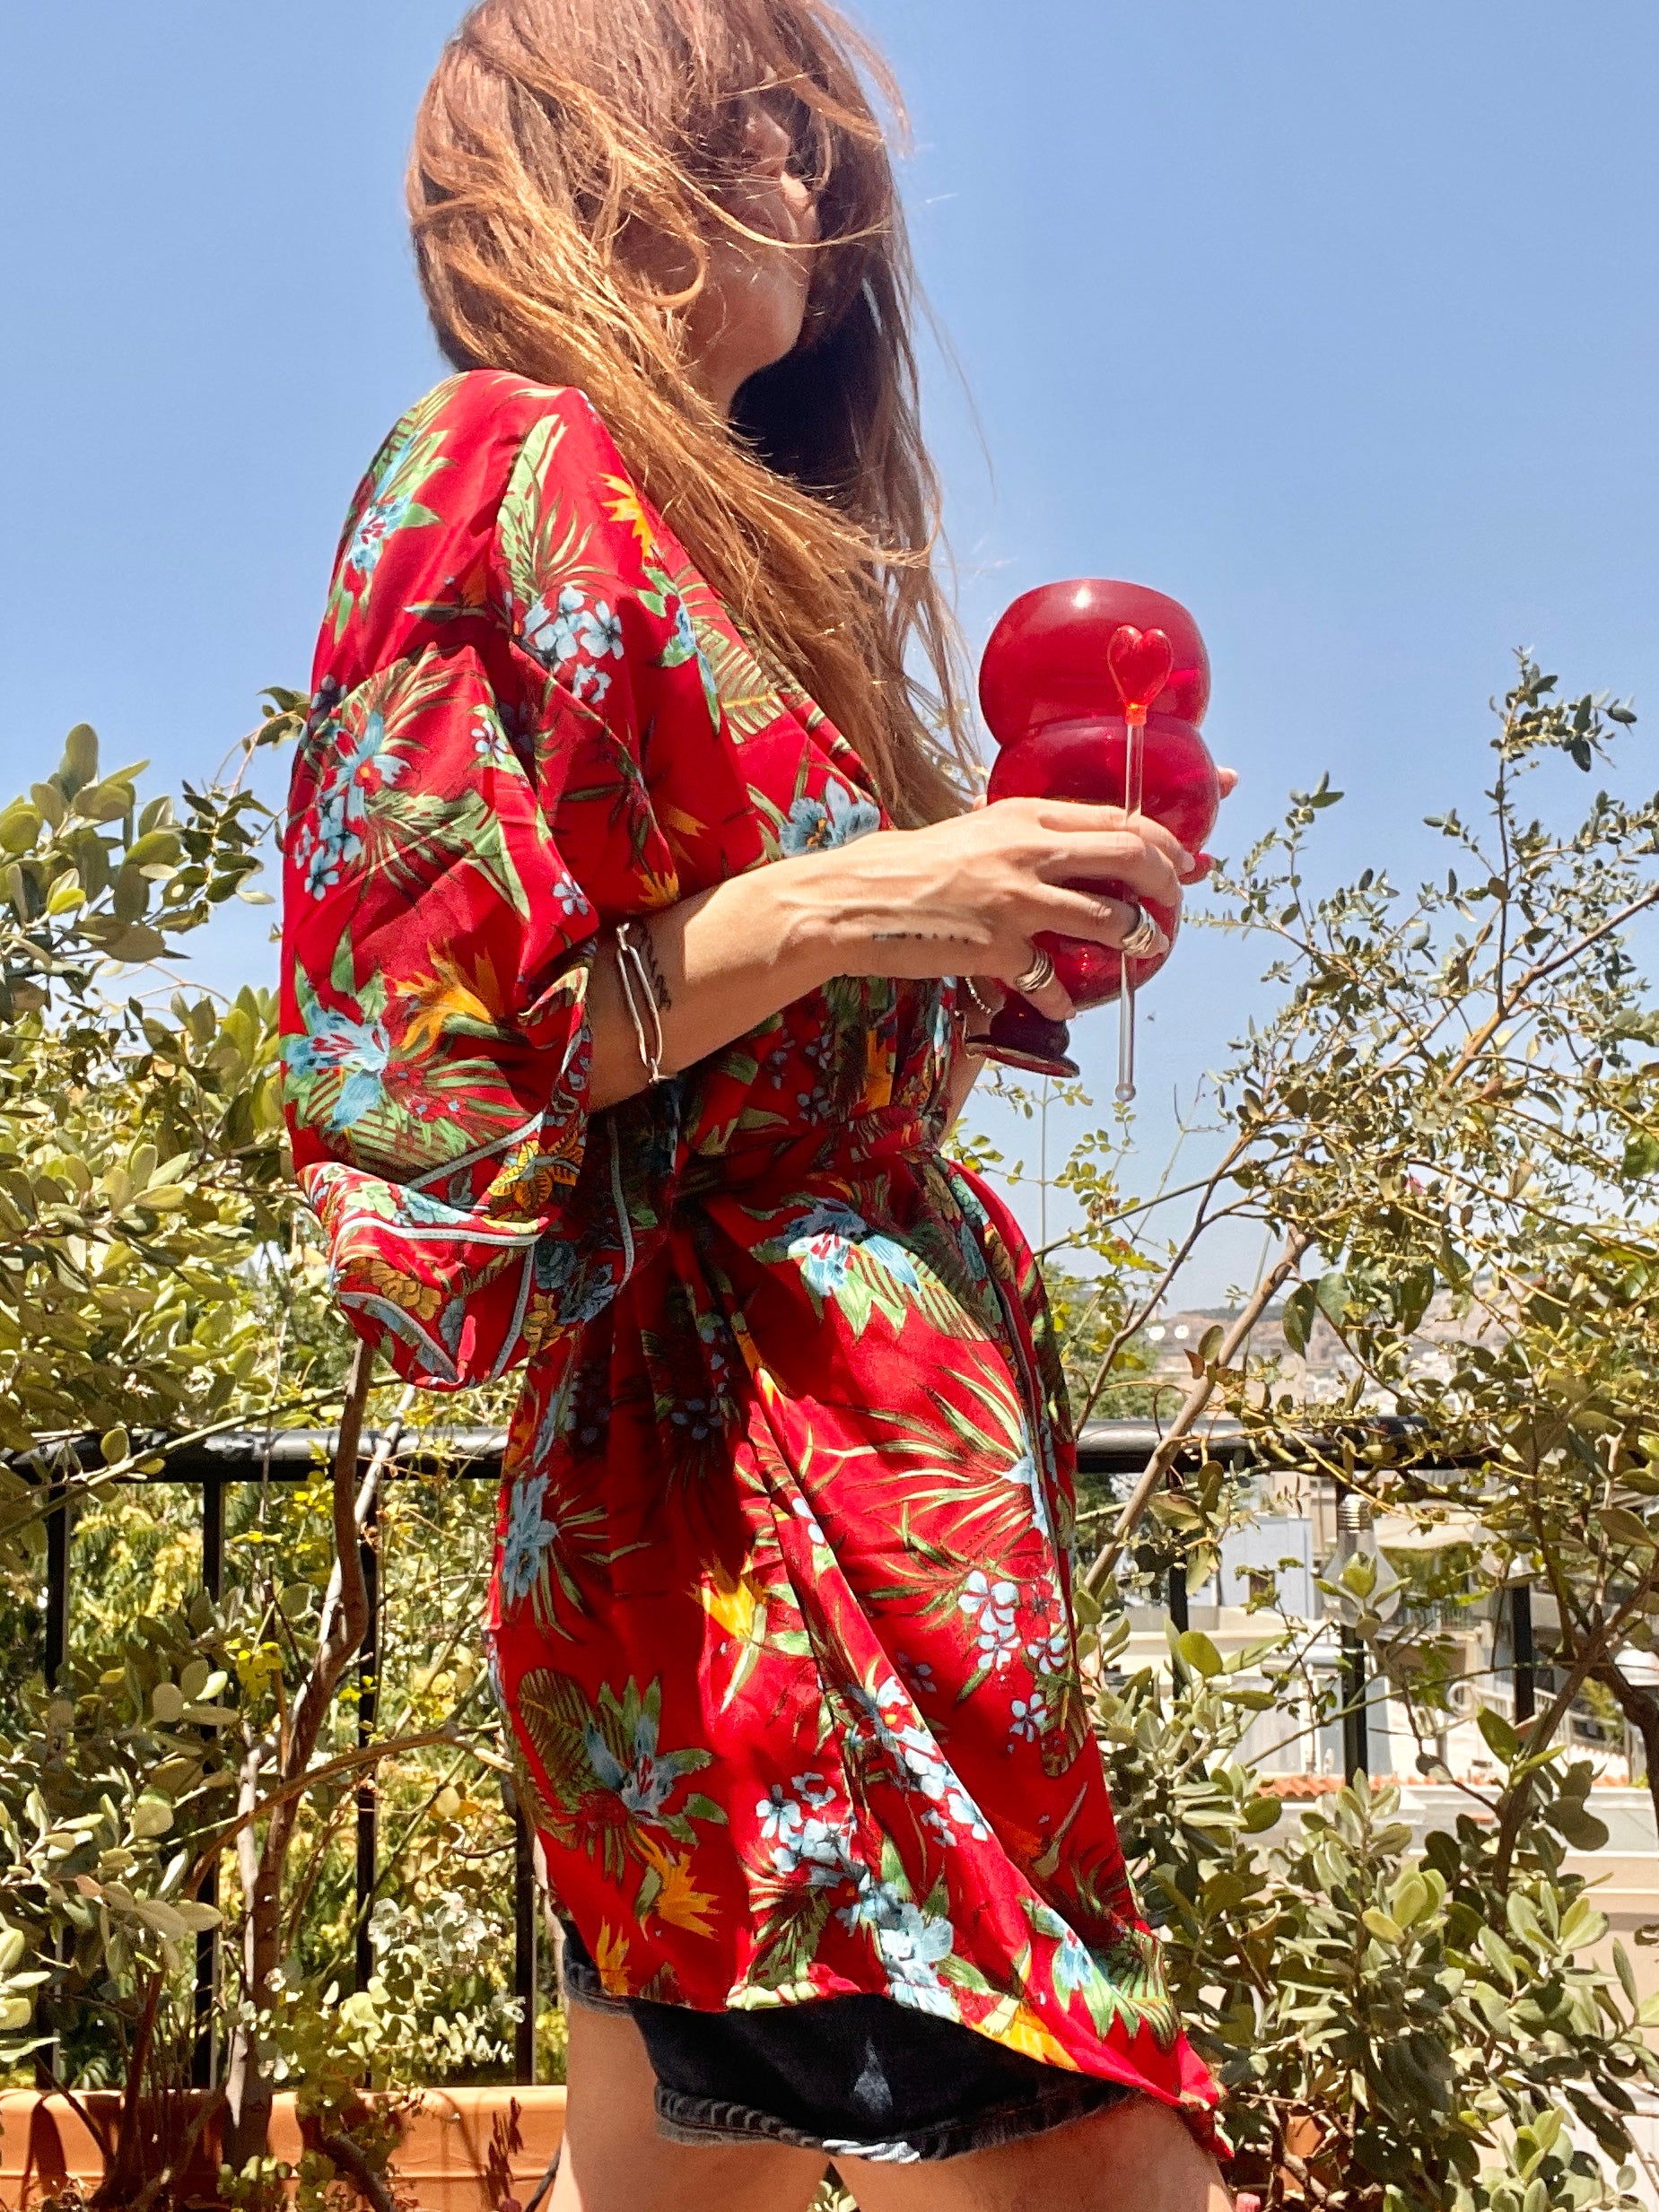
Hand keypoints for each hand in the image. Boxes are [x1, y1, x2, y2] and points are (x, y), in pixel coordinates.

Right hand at [780, 797, 1200, 1024]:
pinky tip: (1061, 1002)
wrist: (851, 902)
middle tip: (1175, 903)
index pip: (1118, 818)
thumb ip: (1022, 836)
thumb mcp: (971, 831)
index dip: (1165, 839)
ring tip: (1143, 949)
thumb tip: (1066, 846)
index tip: (1186, 859)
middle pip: (1130, 858)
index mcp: (1025, 815)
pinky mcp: (996, 948)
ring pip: (1110, 919)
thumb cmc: (905, 867)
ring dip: (1138, 939)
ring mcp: (1015, 900)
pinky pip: (1051, 978)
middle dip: (1168, 883)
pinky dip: (1063, 995)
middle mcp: (1028, 850)